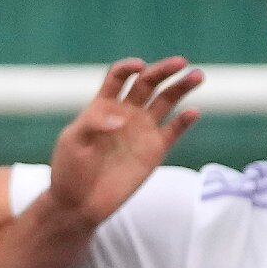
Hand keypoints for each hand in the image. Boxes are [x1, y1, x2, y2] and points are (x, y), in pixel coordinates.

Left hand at [45, 57, 203, 226]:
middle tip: (181, 63)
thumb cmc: (69, 171)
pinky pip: (174, 130)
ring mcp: (142, 130)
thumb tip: (121, 119)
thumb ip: (93, 123)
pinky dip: (184, 121)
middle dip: (164, 70)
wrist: (79, 204)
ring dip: (182, 87)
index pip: (119, 77)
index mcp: (102, 106)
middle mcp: (126, 113)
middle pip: (148, 83)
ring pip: (166, 101)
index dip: (129, 67)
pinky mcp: (155, 150)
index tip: (138, 67)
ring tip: (197, 76)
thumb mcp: (73, 141)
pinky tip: (192, 112)